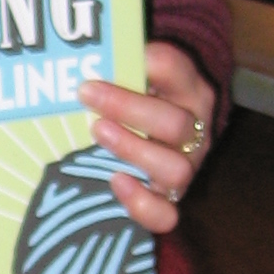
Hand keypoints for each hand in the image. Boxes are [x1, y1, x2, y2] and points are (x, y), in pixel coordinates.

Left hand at [81, 41, 214, 236]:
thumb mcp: (138, 74)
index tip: (110, 59)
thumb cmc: (141, 97)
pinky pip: (167, 215)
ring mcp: (187, 167)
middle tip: (86, 94)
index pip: (178, 69)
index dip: (147, 62)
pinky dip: (141, 203)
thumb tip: (78, 58)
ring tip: (97, 131)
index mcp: (189, 90)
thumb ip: (119, 65)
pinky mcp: (172, 199)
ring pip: (176, 169)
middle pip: (175, 124)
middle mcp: (196, 130)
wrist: (163, 130)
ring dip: (132, 150)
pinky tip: (115, 182)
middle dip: (127, 108)